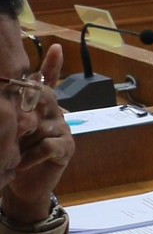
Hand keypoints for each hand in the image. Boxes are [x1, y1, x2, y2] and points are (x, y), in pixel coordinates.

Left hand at [4, 44, 71, 221]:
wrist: (24, 186)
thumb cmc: (13, 155)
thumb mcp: (10, 131)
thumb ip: (14, 112)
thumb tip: (5, 98)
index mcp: (42, 107)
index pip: (48, 82)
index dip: (52, 65)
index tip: (55, 47)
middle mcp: (56, 113)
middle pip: (45, 97)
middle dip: (29, 103)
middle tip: (17, 118)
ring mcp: (63, 130)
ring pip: (41, 123)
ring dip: (22, 139)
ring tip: (13, 151)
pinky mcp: (66, 148)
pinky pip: (46, 145)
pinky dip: (29, 156)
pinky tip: (20, 164)